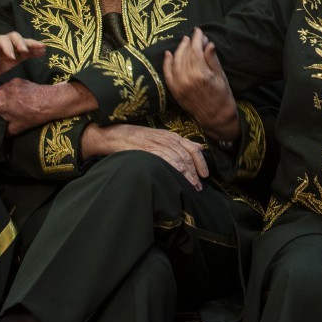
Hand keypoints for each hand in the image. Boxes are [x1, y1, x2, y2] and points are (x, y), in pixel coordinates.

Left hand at [0, 32, 44, 90]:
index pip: (1, 39)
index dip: (7, 46)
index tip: (11, 56)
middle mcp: (2, 42)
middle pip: (14, 37)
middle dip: (21, 43)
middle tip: (25, 51)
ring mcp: (10, 48)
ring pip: (22, 43)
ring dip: (32, 45)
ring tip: (42, 47)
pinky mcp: (15, 57)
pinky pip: (26, 53)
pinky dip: (34, 52)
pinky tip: (42, 52)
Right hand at [0, 78, 96, 134]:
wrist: (51, 101)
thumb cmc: (32, 115)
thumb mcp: (17, 128)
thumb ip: (4, 130)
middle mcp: (1, 91)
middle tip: (1, 113)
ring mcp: (10, 84)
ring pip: (2, 93)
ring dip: (6, 100)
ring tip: (17, 108)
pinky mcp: (19, 80)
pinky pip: (11, 88)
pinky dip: (14, 94)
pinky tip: (23, 101)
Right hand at [81, 123, 208, 189]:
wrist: (115, 134)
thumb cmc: (138, 138)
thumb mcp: (161, 138)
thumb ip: (179, 144)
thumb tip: (199, 147)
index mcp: (171, 136)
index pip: (192, 148)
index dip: (201, 162)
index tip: (205, 175)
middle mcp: (167, 139)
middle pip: (187, 156)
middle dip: (195, 173)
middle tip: (198, 187)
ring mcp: (156, 143)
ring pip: (178, 159)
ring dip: (186, 174)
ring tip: (190, 187)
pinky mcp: (147, 149)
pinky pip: (164, 158)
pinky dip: (173, 168)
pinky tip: (177, 177)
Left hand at [164, 28, 238, 142]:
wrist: (215, 116)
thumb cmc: (222, 95)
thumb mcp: (220, 75)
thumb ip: (212, 59)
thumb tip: (208, 43)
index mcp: (201, 74)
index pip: (196, 50)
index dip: (197, 38)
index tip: (198, 30)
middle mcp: (187, 79)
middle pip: (186, 54)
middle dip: (190, 42)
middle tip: (193, 35)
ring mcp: (179, 85)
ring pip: (176, 61)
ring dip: (179, 49)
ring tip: (184, 41)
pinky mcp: (175, 91)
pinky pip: (167, 74)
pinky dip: (167, 63)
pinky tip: (169, 53)